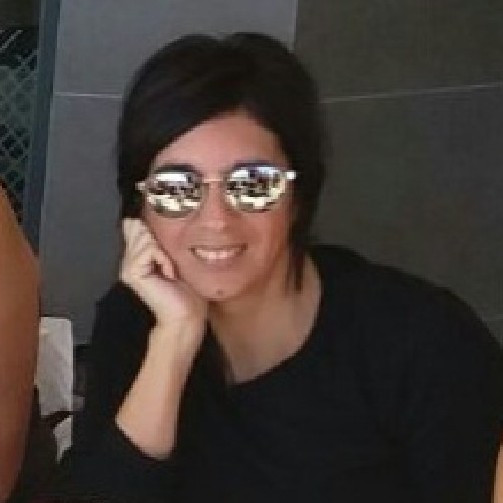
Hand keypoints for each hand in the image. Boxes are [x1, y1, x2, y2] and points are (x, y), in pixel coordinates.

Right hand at [119, 218, 206, 334]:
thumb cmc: (187, 289)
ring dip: (164, 252)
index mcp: (136, 255)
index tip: (165, 248)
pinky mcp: (132, 273)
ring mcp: (128, 267)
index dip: (150, 228)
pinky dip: (165, 259)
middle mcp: (128, 261)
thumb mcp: (175, 257)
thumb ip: (161, 241)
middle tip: (169, 264)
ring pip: (144, 238)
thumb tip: (149, 220)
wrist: (187, 314)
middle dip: (159, 241)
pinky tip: (169, 274)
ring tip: (169, 270)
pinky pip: (149, 250)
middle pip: (138, 228)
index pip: (133, 225)